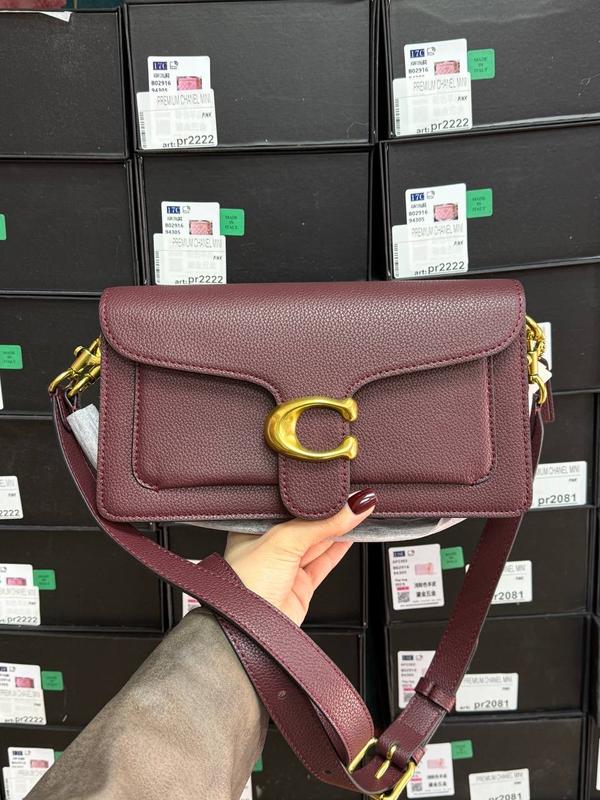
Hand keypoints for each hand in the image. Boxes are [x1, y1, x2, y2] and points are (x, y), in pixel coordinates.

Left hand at [224, 489, 375, 625]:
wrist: (246, 631)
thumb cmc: (244, 584)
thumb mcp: (283, 540)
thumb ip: (322, 523)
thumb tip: (354, 506)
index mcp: (253, 528)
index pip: (288, 506)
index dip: (311, 496)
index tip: (335, 486)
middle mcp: (268, 547)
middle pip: (306, 523)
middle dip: (328, 512)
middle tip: (353, 496)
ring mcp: (285, 568)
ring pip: (318, 542)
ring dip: (339, 529)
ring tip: (359, 510)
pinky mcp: (300, 587)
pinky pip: (324, 563)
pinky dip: (340, 550)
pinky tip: (352, 534)